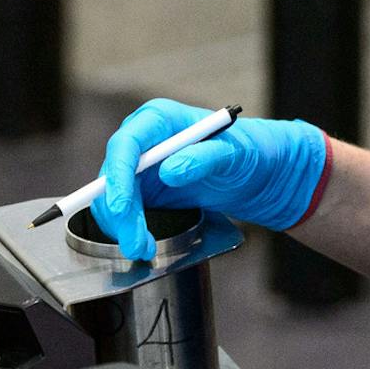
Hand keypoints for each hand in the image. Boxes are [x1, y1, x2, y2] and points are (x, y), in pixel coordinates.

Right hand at [94, 99, 329, 258]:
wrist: (256, 172)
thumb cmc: (248, 152)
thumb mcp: (234, 154)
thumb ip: (205, 158)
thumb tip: (170, 170)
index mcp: (159, 119)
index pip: (127, 145)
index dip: (119, 176)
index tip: (122, 207)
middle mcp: (143, 140)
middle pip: (114, 175)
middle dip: (120, 212)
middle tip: (136, 244)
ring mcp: (140, 165)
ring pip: (112, 196)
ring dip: (122, 225)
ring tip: (144, 249)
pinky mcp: (143, 189)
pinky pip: (123, 209)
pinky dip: (126, 227)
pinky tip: (144, 243)